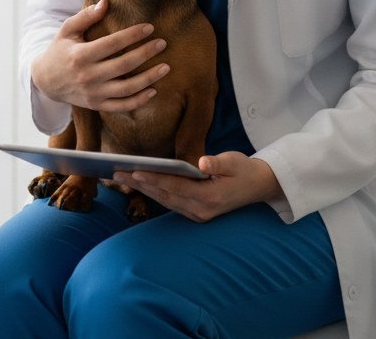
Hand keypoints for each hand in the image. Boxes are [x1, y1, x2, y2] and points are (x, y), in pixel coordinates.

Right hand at [31, 0, 169, 110]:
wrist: (45, 81)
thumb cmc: (59, 50)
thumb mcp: (67, 30)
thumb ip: (86, 17)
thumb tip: (106, 3)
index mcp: (80, 55)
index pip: (112, 44)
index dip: (133, 35)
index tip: (149, 27)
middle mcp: (88, 76)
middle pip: (124, 65)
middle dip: (146, 53)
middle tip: (162, 43)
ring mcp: (93, 93)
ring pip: (127, 89)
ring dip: (149, 78)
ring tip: (166, 67)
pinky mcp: (96, 105)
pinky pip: (122, 106)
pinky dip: (139, 100)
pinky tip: (153, 90)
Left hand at [113, 152, 283, 222]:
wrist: (259, 187)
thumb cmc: (244, 170)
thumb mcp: (235, 162)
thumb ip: (219, 163)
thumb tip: (204, 163)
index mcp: (211, 197)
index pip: (175, 187)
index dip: (154, 178)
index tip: (134, 170)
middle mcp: (202, 210)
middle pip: (164, 195)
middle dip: (140, 183)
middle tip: (117, 171)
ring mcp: (198, 214)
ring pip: (164, 200)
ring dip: (142, 188)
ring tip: (122, 176)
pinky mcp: (196, 213)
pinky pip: (170, 202)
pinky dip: (153, 192)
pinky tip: (139, 182)